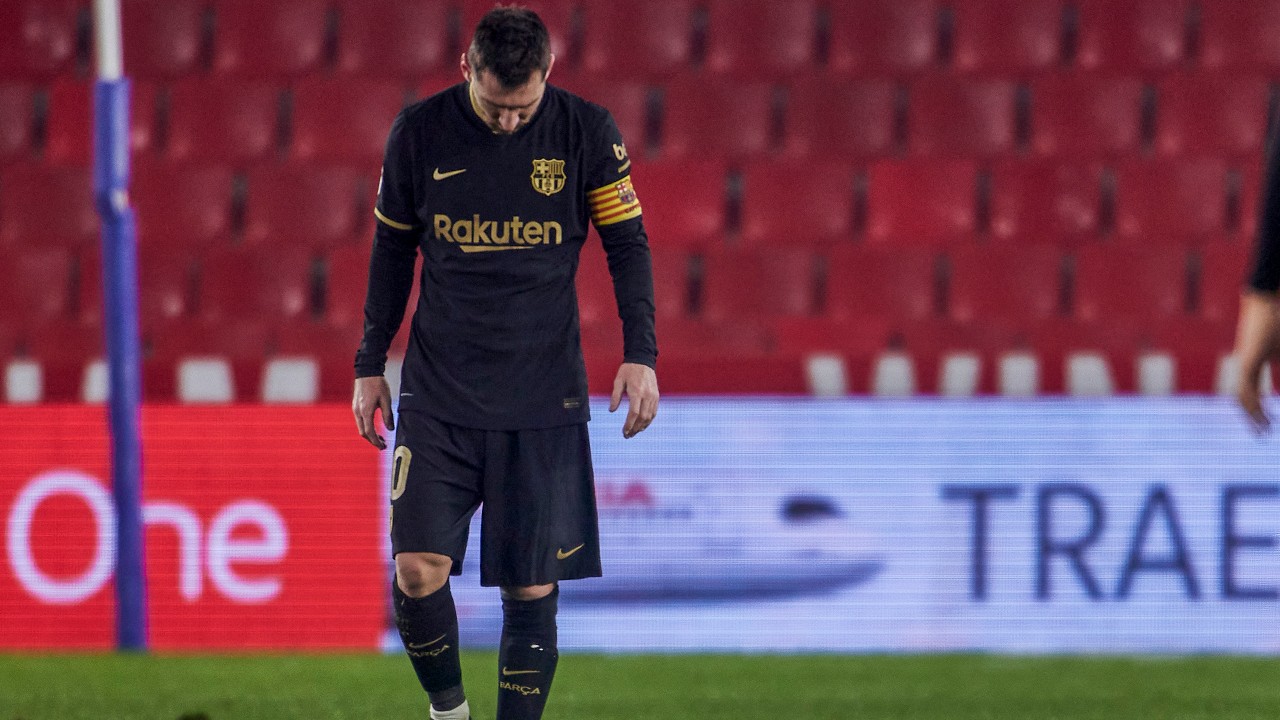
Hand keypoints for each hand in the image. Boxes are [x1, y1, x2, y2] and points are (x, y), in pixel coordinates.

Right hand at [353, 376, 393, 448]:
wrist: (367, 371)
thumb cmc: (378, 384)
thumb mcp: (386, 400)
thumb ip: (387, 416)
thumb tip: (390, 429)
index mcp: (366, 411)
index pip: (369, 432)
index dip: (376, 442)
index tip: (383, 447)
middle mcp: (358, 412)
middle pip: (363, 432)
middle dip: (372, 440)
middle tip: (382, 445)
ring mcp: (355, 409)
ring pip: (360, 427)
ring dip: (369, 434)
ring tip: (380, 437)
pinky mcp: (355, 406)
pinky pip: (359, 421)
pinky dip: (366, 427)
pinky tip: (374, 426)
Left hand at [609, 362, 657, 438]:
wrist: (642, 360)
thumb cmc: (628, 370)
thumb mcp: (618, 381)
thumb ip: (615, 396)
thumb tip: (611, 410)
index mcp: (637, 392)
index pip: (634, 413)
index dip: (629, 425)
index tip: (624, 432)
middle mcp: (647, 395)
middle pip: (643, 418)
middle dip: (635, 429)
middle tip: (627, 436)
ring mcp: (653, 396)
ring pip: (649, 417)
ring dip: (642, 427)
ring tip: (634, 433)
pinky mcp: (657, 397)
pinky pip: (654, 412)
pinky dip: (648, 421)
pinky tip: (642, 426)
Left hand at [1233, 290, 1279, 432]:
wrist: (1267, 296)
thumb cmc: (1277, 320)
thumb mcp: (1279, 352)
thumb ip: (1278, 364)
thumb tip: (1278, 373)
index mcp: (1254, 360)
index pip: (1253, 390)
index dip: (1258, 407)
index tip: (1268, 423)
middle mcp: (1245, 363)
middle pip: (1245, 396)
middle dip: (1253, 416)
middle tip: (1263, 433)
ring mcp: (1245, 361)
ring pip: (1244, 394)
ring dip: (1252, 413)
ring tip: (1263, 428)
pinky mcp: (1247, 358)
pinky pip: (1246, 386)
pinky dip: (1252, 402)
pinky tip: (1258, 414)